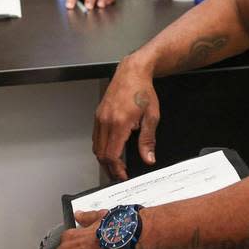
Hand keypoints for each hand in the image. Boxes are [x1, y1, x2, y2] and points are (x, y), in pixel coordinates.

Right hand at [94, 56, 158, 179]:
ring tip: (116, 166)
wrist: (132, 72)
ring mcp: (99, 117)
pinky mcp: (98, 115)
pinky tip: (111, 150)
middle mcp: (106, 121)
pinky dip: (101, 147)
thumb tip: (148, 158)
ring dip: (104, 159)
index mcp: (119, 123)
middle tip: (119, 175)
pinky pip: (96, 136)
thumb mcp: (152, 116)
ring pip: (96, 146)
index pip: (112, 154)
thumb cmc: (143, 91)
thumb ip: (148, 140)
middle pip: (100, 153)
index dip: (117, 169)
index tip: (123, 176)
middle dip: (109, 168)